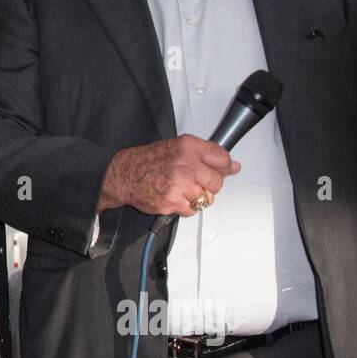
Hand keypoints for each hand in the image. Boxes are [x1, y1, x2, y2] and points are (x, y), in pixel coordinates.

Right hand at [98, 134, 239, 216]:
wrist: (123, 175)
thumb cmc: (148, 161)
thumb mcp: (177, 147)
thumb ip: (206, 155)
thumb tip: (233, 166)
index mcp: (187, 147)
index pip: (222, 158)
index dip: (224, 167)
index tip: (223, 170)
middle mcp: (185, 164)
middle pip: (216, 182)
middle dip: (209, 185)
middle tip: (195, 182)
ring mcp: (179, 184)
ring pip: (206, 198)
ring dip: (197, 197)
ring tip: (182, 189)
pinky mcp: (173, 201)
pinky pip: (193, 210)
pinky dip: (186, 207)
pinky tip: (174, 197)